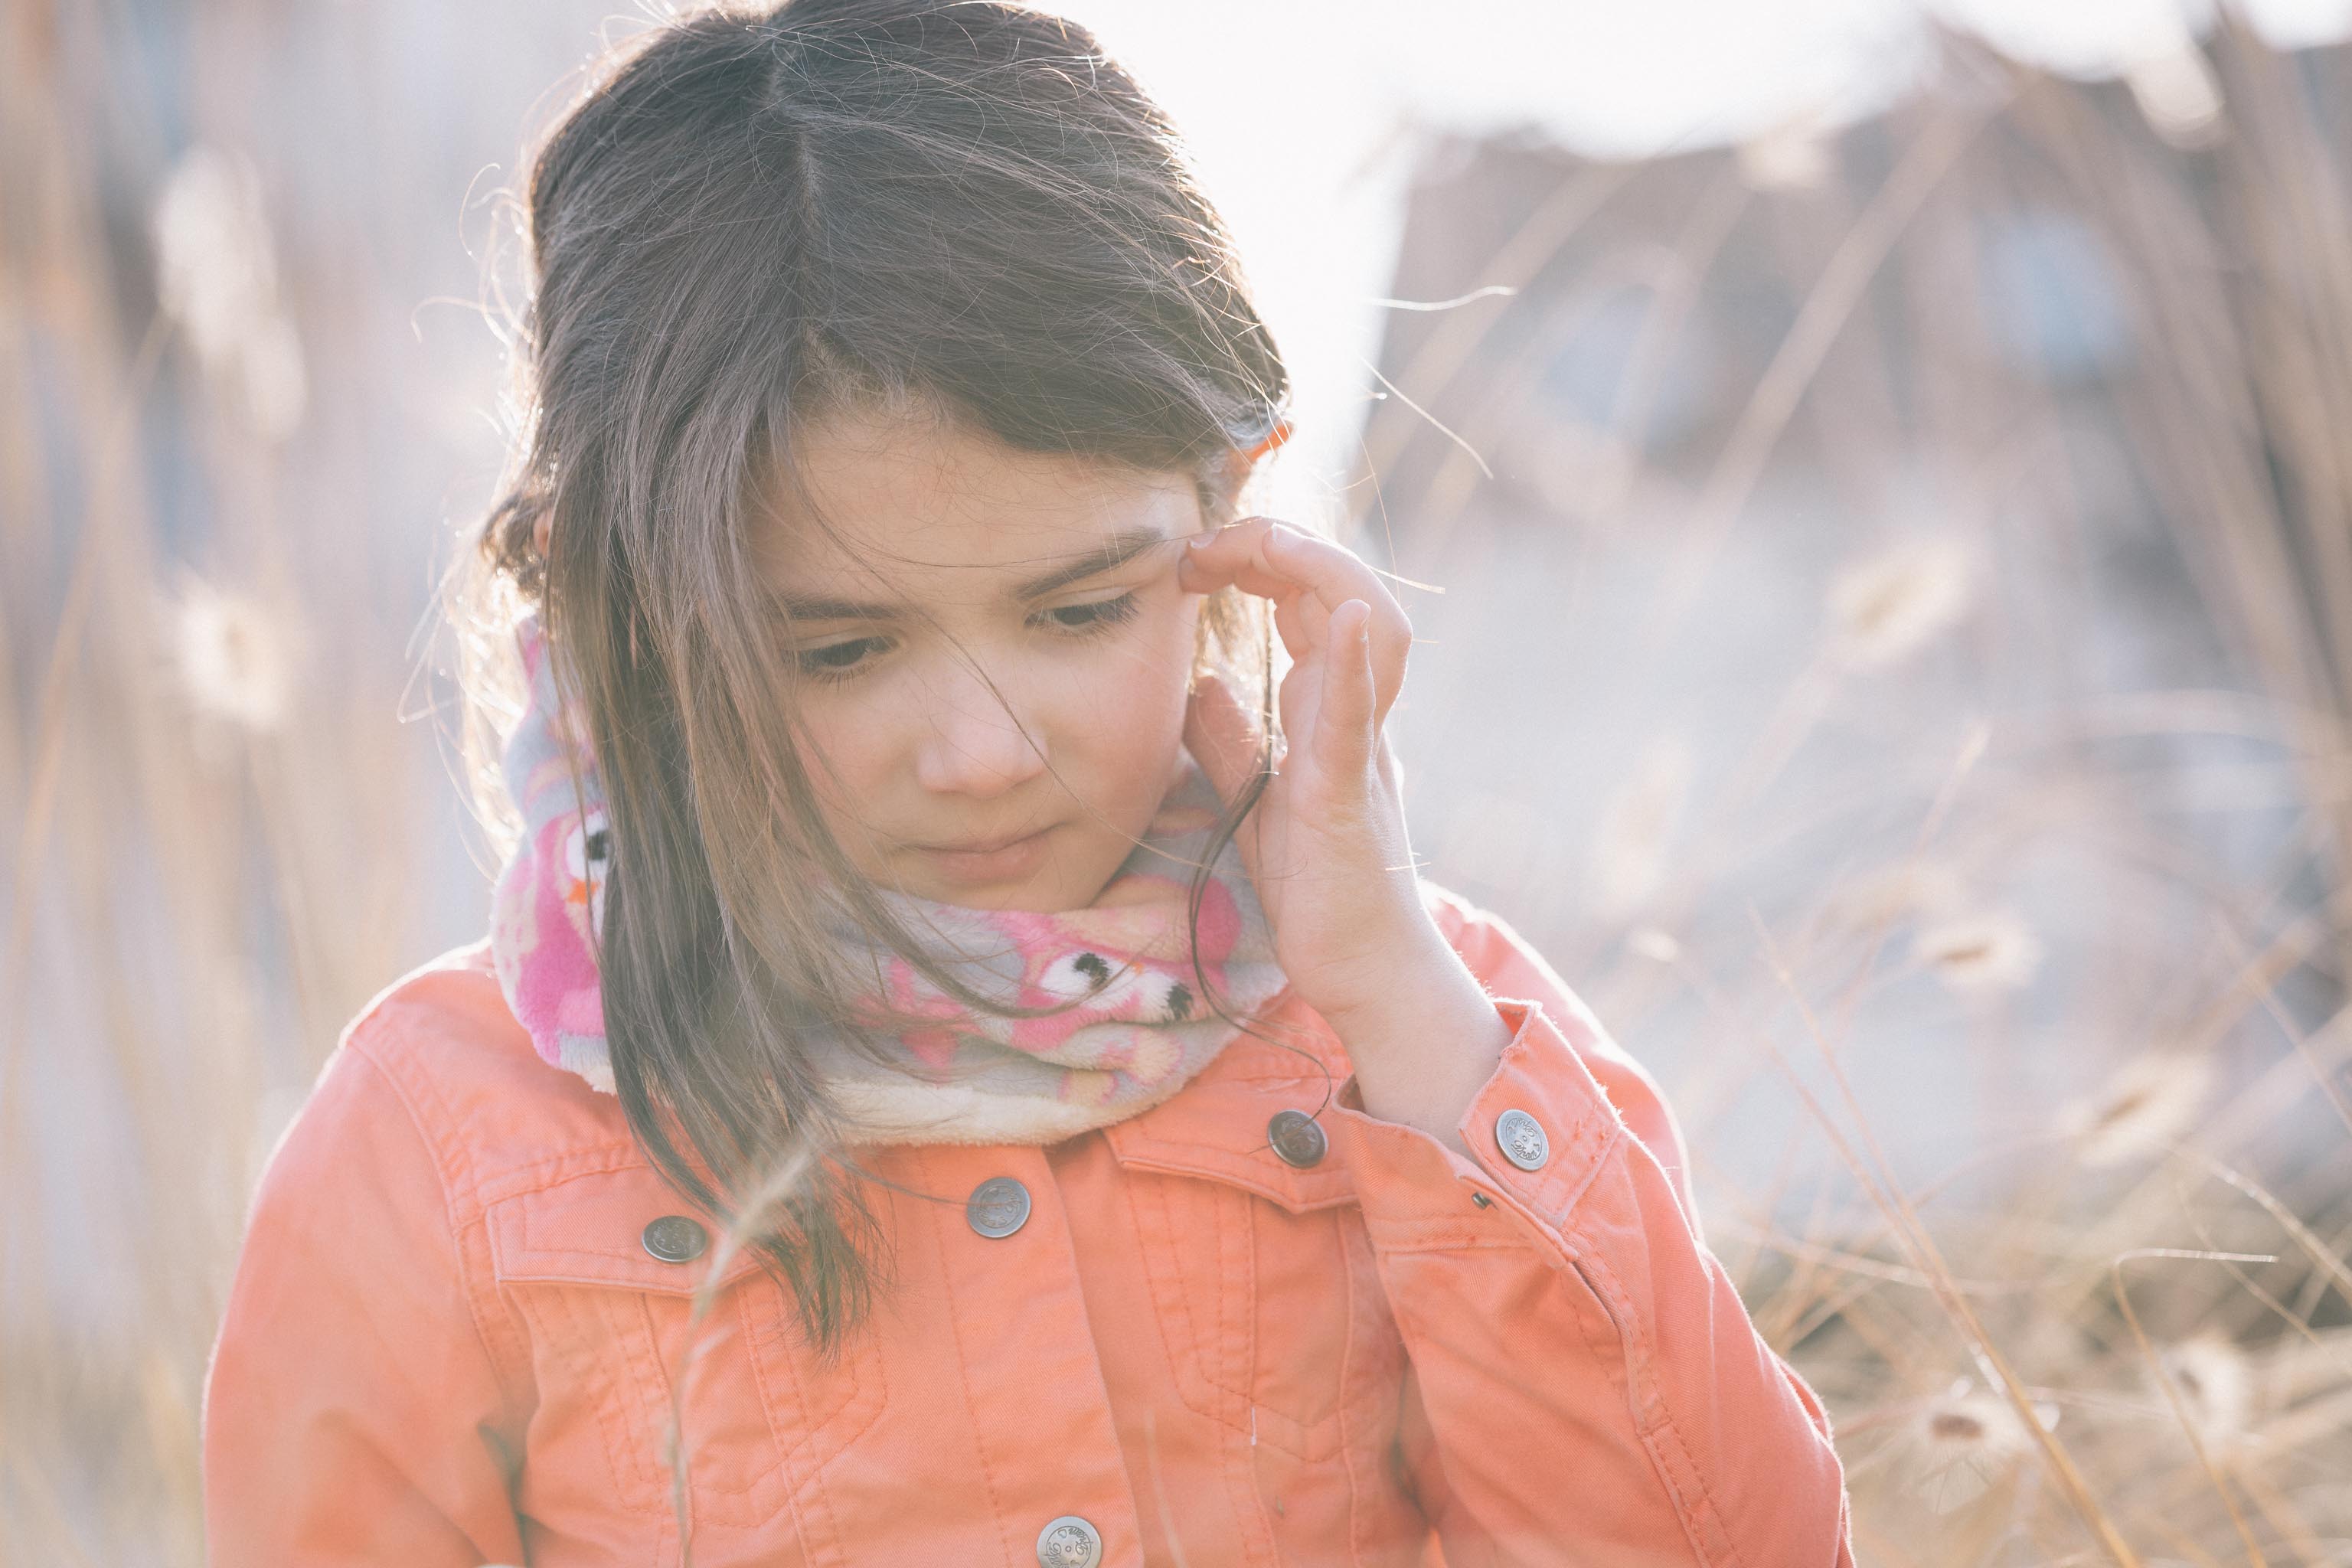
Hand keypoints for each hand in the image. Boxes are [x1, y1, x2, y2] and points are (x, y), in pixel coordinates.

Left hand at [1177, 517, 1445, 1033]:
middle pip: (1338, 593)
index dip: (1258, 561)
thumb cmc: (1320, 892)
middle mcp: (1355, 716)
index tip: (1193, 559)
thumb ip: (1232, 741)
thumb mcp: (1256, 801)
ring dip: (1325, 574)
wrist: (1365, 971)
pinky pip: (1360, 718)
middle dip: (1278, 545)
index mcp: (1329, 711)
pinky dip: (1360, 660)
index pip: (1306, 602)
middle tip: (1205, 541)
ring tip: (1276, 543)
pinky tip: (1349, 616)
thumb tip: (1201, 683)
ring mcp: (1359, 750)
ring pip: (1371, 631)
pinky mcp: (1349, 796)